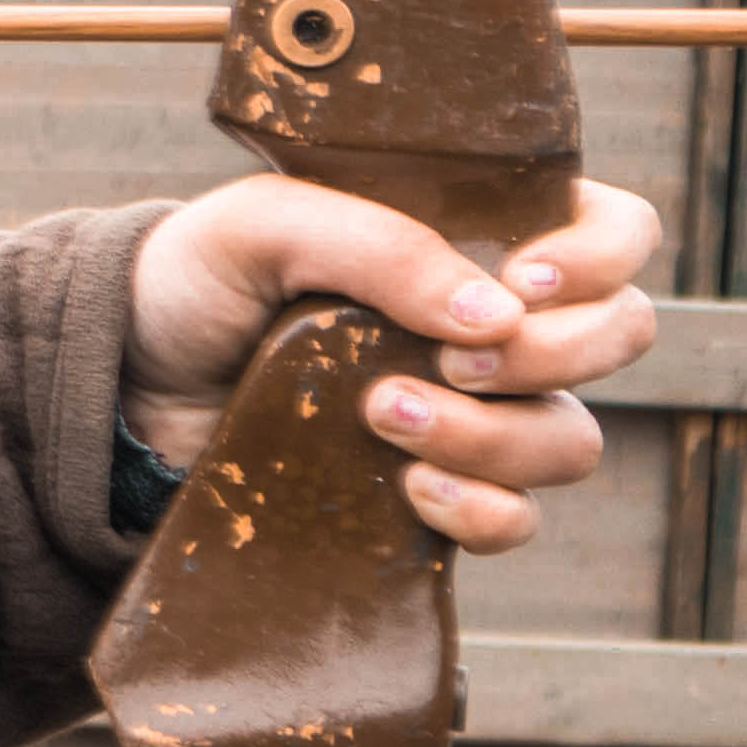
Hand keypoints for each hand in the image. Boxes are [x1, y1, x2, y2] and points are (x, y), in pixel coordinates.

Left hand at [122, 174, 664, 555]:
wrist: (125, 383)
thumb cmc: (196, 279)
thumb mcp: (267, 226)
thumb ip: (381, 247)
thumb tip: (495, 313)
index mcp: (476, 235)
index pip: (616, 233)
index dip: (603, 257)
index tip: (522, 277)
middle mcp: (494, 323)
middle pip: (621, 337)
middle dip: (553, 353)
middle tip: (450, 356)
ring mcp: (474, 412)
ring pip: (570, 438)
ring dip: (496, 435)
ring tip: (384, 416)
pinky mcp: (435, 490)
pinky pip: (516, 520)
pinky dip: (479, 509)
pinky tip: (408, 488)